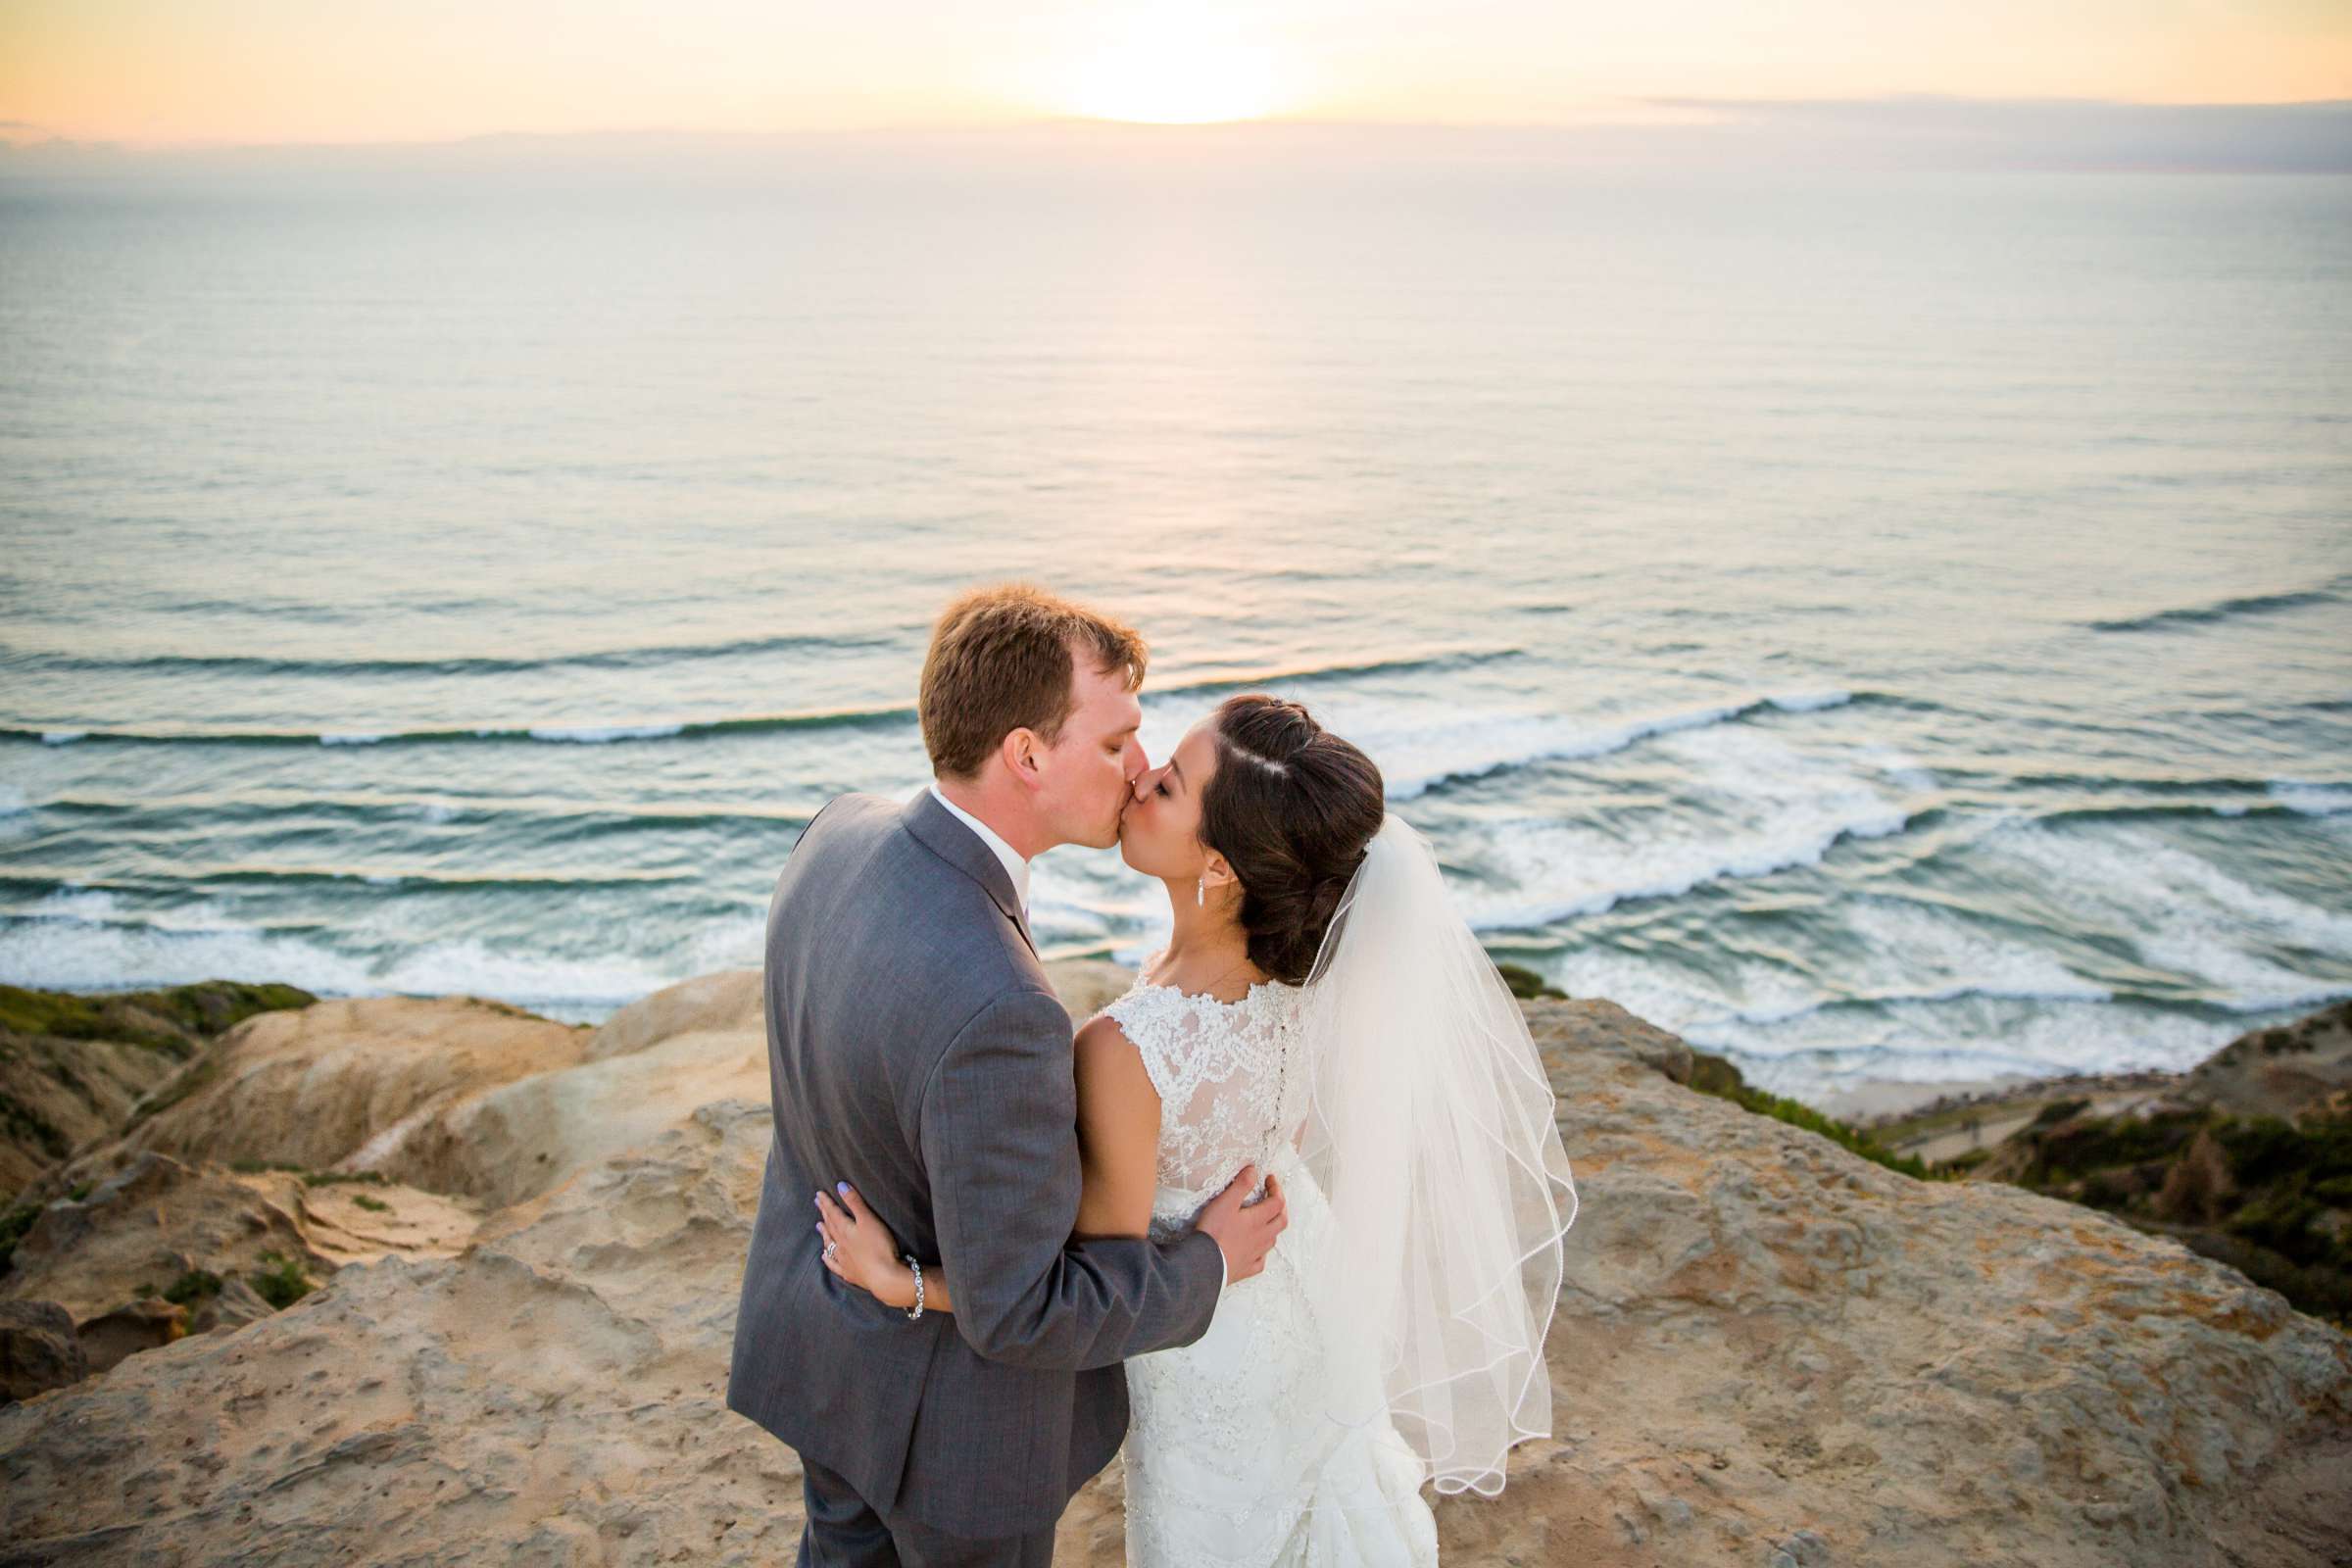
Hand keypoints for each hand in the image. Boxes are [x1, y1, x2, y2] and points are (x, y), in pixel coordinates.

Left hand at [815, 1182, 914, 1309]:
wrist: (884, 1277)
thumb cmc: (879, 1246)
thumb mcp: (868, 1220)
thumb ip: (855, 1202)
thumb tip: (840, 1185)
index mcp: (845, 1230)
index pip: (833, 1213)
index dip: (827, 1203)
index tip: (818, 1194)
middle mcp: (841, 1244)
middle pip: (830, 1226)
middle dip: (824, 1214)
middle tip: (817, 1204)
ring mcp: (844, 1260)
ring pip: (830, 1244)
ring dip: (824, 1234)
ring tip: (818, 1226)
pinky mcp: (850, 1273)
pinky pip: (834, 1264)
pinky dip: (828, 1259)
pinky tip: (824, 1256)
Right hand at [1193, 1164, 1286, 1285]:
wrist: (1204, 1264)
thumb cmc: (1214, 1232)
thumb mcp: (1226, 1202)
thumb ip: (1241, 1185)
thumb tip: (1254, 1171)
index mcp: (1258, 1220)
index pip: (1277, 1201)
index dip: (1276, 1188)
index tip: (1269, 1179)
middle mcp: (1261, 1237)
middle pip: (1281, 1220)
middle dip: (1280, 1206)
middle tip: (1273, 1197)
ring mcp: (1255, 1254)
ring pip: (1272, 1240)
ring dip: (1273, 1227)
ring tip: (1266, 1220)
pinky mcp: (1246, 1268)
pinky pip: (1260, 1261)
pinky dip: (1261, 1253)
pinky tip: (1256, 1250)